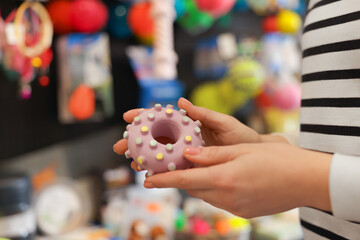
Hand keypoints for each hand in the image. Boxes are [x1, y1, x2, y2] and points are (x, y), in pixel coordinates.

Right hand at [113, 98, 263, 169]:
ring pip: (159, 155)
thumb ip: (202, 114)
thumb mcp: (223, 123)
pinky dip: (158, 171)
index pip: (164, 118)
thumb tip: (180, 101)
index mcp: (190, 124)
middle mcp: (185, 139)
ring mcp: (186, 154)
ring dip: (143, 158)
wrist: (254, 159)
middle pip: (155, 138)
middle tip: (120, 146)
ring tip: (131, 162)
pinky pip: (172, 169)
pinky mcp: (192, 168)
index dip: (144, 117)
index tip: (128, 117)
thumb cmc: (241, 138)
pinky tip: (148, 174)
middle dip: (135, 141)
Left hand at [144, 143, 331, 217]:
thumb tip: (187, 156)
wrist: (306, 180)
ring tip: (195, 171)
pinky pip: (219, 200)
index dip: (163, 180)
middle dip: (180, 179)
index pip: (185, 180)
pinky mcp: (243, 212)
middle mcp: (227, 197)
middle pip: (193, 188)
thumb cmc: (276, 160)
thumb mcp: (242, 150)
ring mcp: (235, 208)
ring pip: (205, 195)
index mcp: (224, 179)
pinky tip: (219, 178)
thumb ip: (212, 156)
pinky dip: (213, 189)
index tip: (146, 180)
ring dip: (197, 184)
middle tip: (170, 169)